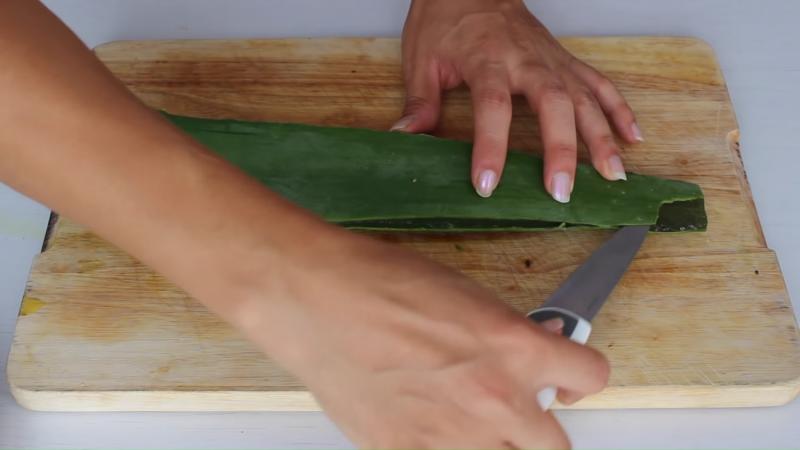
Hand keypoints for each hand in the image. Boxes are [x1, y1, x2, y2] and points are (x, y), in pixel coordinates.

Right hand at [241, 231, 608, 447]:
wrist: (316, 299)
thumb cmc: (379, 282)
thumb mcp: (464, 295)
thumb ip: (507, 336)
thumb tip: (529, 355)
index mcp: (514, 349)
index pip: (590, 377)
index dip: (578, 375)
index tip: (564, 378)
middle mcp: (494, 401)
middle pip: (556, 446)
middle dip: (538, 425)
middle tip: (514, 408)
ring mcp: (450, 437)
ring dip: (492, 442)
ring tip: (460, 415)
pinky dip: (443, 446)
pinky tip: (423, 422)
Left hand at [396, 0, 641, 201]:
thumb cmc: (446, 17)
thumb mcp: (422, 58)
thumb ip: (420, 102)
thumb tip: (404, 138)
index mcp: (487, 59)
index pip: (493, 106)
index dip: (491, 146)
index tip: (487, 183)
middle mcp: (527, 59)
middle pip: (552, 103)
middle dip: (561, 149)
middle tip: (562, 191)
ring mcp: (551, 59)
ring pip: (585, 97)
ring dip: (602, 137)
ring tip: (614, 176)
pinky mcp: (565, 59)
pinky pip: (599, 83)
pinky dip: (619, 109)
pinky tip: (631, 138)